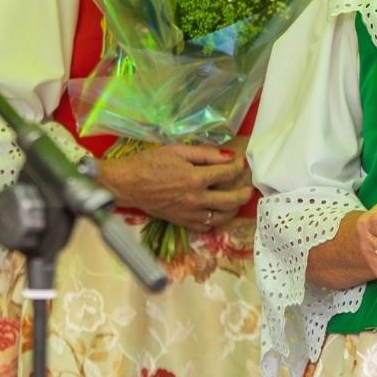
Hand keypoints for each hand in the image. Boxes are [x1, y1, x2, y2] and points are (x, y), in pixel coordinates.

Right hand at [99, 143, 250, 230]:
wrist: (127, 184)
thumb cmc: (150, 163)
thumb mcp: (177, 151)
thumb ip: (205, 153)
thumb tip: (228, 156)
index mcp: (195, 178)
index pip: (226, 174)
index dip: (238, 167)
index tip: (241, 163)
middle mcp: (195, 199)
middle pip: (230, 201)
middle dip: (244, 194)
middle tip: (250, 188)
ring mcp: (189, 213)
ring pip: (221, 217)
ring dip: (234, 209)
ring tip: (237, 201)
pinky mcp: (182, 222)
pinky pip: (206, 226)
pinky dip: (216, 220)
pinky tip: (218, 211)